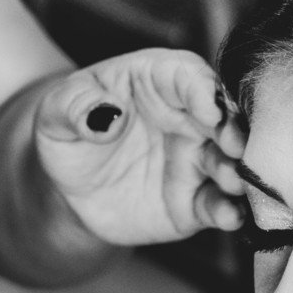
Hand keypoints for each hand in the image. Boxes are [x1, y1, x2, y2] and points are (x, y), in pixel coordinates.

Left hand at [33, 48, 245, 245]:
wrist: (71, 191)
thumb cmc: (70, 135)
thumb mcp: (55, 113)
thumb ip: (74, 106)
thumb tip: (105, 113)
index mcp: (158, 81)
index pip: (187, 75)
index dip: (202, 90)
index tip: (208, 110)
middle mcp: (188, 118)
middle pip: (223, 118)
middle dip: (234, 131)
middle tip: (235, 146)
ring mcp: (195, 160)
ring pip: (228, 163)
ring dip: (236, 172)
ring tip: (232, 181)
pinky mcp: (195, 202)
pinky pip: (218, 205)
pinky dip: (228, 211)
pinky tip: (229, 216)